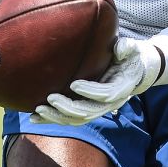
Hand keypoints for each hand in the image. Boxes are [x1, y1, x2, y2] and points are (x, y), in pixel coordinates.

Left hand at [32, 37, 164, 125]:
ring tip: (38, 110)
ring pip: (76, 120)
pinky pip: (68, 119)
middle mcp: (109, 104)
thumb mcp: (132, 50)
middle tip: (50, 98)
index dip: (90, 91)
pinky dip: (52, 119)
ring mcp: (97, 109)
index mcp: (120, 89)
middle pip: (87, 112)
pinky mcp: (86, 110)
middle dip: (67, 107)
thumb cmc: (129, 57)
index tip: (74, 84)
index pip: (105, 94)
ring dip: (56, 117)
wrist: (133, 72)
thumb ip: (127, 48)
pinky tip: (34, 117)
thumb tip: (120, 47)